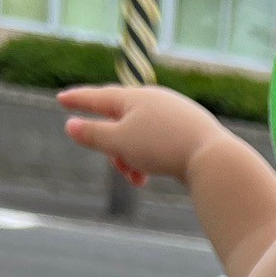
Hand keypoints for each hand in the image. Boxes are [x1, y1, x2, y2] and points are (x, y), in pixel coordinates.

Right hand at [56, 84, 233, 187]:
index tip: (61, 99)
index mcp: (132, 97)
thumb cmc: (163, 148)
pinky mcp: (189, 127)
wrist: (214, 156)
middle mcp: (153, 98)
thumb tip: (70, 126)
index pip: (97, 97)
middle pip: (119, 120)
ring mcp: (173, 111)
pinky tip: (155, 173)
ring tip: (139, 179)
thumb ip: (93, 134)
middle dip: (114, 148)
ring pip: (139, 134)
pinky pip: (159, 140)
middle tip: (124, 170)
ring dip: (131, 157)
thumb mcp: (120, 143)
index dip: (77, 100)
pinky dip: (149, 157)